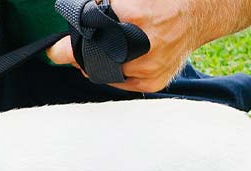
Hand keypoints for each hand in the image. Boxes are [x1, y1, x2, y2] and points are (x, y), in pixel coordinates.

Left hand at [45, 0, 202, 92]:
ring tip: (107, 50)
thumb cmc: (160, 1)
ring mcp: (148, 67)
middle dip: (80, 56)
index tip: (53, 51)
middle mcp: (141, 45)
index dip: (64, 49)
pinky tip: (122, 59)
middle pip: (91, 61)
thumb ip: (102, 5)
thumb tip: (72, 24)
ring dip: (97, 65)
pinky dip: (116, 72)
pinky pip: (121, 83)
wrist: (197, 14)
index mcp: (132, 16)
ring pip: (104, 74)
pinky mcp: (153, 81)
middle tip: (76, 50)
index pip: (84, 37)